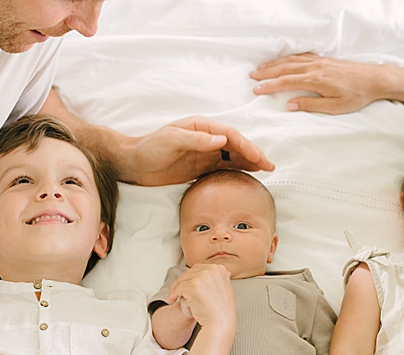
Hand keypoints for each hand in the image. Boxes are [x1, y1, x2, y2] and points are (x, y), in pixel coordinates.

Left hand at [117, 116, 274, 185]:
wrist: (133, 164)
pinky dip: (237, 172)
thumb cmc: (149, 148)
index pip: (230, 135)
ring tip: (265, 172)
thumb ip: (196, 140)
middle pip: (235, 146)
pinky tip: (247, 178)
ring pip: (232, 157)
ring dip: (249, 163)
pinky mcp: (199, 168)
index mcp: (201, 127)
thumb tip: (221, 140)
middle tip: (270, 167)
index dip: (246, 146)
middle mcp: (205, 139)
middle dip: (254, 155)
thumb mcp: (171, 140)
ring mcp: (203, 154)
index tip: (258, 158)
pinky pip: (223, 169)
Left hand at [167, 264, 235, 329]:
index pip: (200, 269)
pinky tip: (171, 299)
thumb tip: (213, 274)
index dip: (191, 278)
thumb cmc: (222, 311)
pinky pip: (178, 287)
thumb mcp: (225, 290)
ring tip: (173, 296)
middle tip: (177, 291)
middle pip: (190, 272)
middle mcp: (212, 269)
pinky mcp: (192, 285)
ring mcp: (202, 276)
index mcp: (219, 269)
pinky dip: (173, 293)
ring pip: (182, 279)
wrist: (221, 323)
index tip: (186, 286)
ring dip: (175, 288)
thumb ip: (217, 280)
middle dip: (182, 282)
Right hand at [251, 53, 395, 113]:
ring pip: (292, 61)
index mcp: (315, 80)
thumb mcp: (334, 107)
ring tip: (261, 68)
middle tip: (252, 77)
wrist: (374, 79)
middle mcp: (315, 68)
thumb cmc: (356, 96)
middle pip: (285, 68)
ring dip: (275, 64)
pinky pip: (302, 56)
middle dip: (267, 73)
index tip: (256, 90)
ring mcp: (320, 61)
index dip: (270, 86)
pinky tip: (283, 61)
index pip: (286, 82)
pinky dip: (289, 58)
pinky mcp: (325, 60)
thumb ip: (310, 105)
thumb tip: (289, 105)